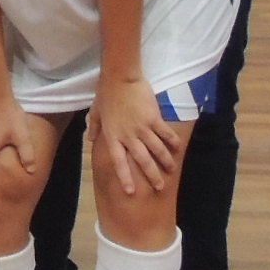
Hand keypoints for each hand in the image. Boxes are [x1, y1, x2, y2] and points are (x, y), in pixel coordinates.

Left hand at [88, 74, 176, 197]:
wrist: (120, 78)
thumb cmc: (106, 94)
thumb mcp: (96, 112)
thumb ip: (94, 127)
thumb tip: (91, 139)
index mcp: (113, 136)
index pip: (119, 162)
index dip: (125, 177)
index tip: (130, 192)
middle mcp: (128, 136)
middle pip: (142, 160)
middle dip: (152, 175)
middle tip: (160, 187)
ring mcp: (142, 128)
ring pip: (157, 150)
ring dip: (165, 162)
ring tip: (171, 170)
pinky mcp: (154, 118)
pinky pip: (165, 134)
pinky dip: (172, 142)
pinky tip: (178, 148)